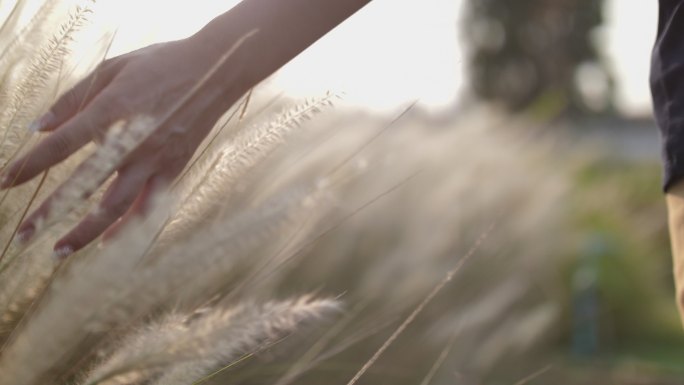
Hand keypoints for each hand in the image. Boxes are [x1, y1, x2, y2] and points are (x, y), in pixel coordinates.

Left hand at [1, 35, 247, 257]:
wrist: (214, 72)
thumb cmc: (160, 65)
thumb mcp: (112, 68)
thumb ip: (73, 99)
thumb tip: (38, 127)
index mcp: (113, 110)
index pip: (61, 145)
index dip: (29, 165)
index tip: (5, 182)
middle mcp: (132, 141)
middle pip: (84, 186)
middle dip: (50, 213)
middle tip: (22, 236)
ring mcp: (156, 159)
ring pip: (117, 207)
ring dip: (86, 233)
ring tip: (59, 252)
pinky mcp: (174, 168)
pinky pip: (148, 206)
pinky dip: (128, 227)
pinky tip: (107, 242)